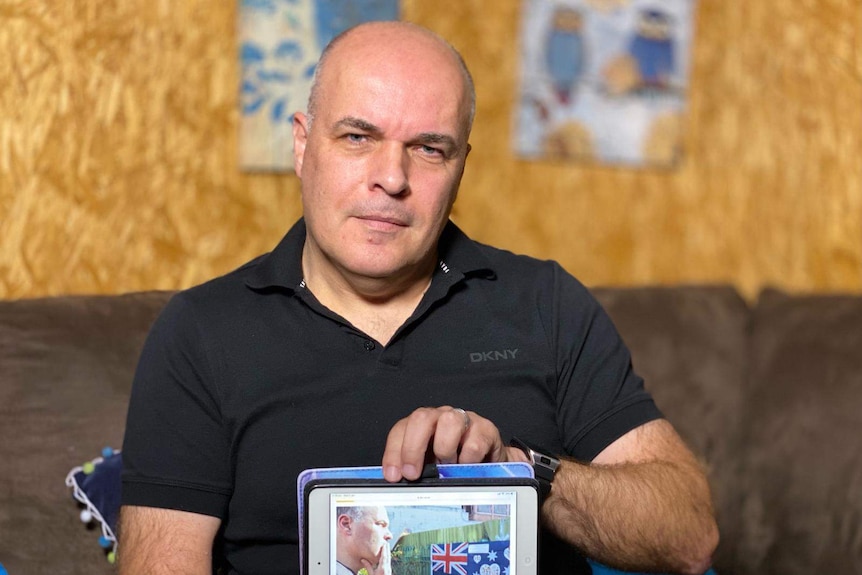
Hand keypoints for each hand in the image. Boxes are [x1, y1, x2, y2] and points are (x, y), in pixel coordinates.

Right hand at [360, 541, 391, 574]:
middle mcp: (387, 567)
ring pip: (388, 559)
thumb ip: (368, 566)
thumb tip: (362, 559)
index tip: (384, 543)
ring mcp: (388, 569)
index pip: (384, 556)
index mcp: (383, 568)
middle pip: (388, 556)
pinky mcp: (388, 570)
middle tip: (386, 542)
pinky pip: (388, 562)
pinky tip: (386, 556)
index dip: (384, 549)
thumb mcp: (371, 574)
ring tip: (386, 547)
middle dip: (387, 549)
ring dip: (387, 552)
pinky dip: (387, 557)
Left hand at [382, 406, 514, 481]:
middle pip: (421, 418)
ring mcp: (464, 420)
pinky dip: (467, 461)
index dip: (393, 452)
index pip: (401, 430)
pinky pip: (474, 443)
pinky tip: (466, 468)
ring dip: (444, 450)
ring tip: (447, 468)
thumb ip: (415, 470)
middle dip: (413, 448)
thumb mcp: (430, 467)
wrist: (491, 465)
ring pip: (449, 422)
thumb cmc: (455, 465)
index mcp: (422, 425)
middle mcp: (441, 417)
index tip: (394, 476)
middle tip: (412, 474)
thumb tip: (399, 484)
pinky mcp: (486, 429)